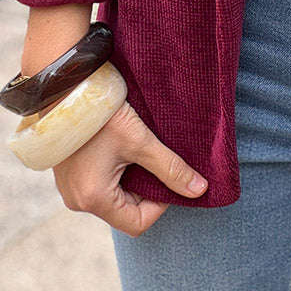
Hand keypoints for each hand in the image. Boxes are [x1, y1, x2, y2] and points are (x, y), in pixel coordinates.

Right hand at [53, 101, 207, 236]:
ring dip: (133, 179)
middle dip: (147, 189)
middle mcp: (78, 201)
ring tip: (140, 151)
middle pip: (126, 211)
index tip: (168, 175)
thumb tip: (200, 189)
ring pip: (115, 197)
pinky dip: (118, 173)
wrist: (67, 89)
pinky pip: (101, 185)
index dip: (160, 204)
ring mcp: (71, 189)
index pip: (138, 223)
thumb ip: (170, 167)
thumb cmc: (102, 115)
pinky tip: (124, 148)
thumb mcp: (140, 141)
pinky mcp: (71, 176)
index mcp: (94, 199)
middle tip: (157, 159)